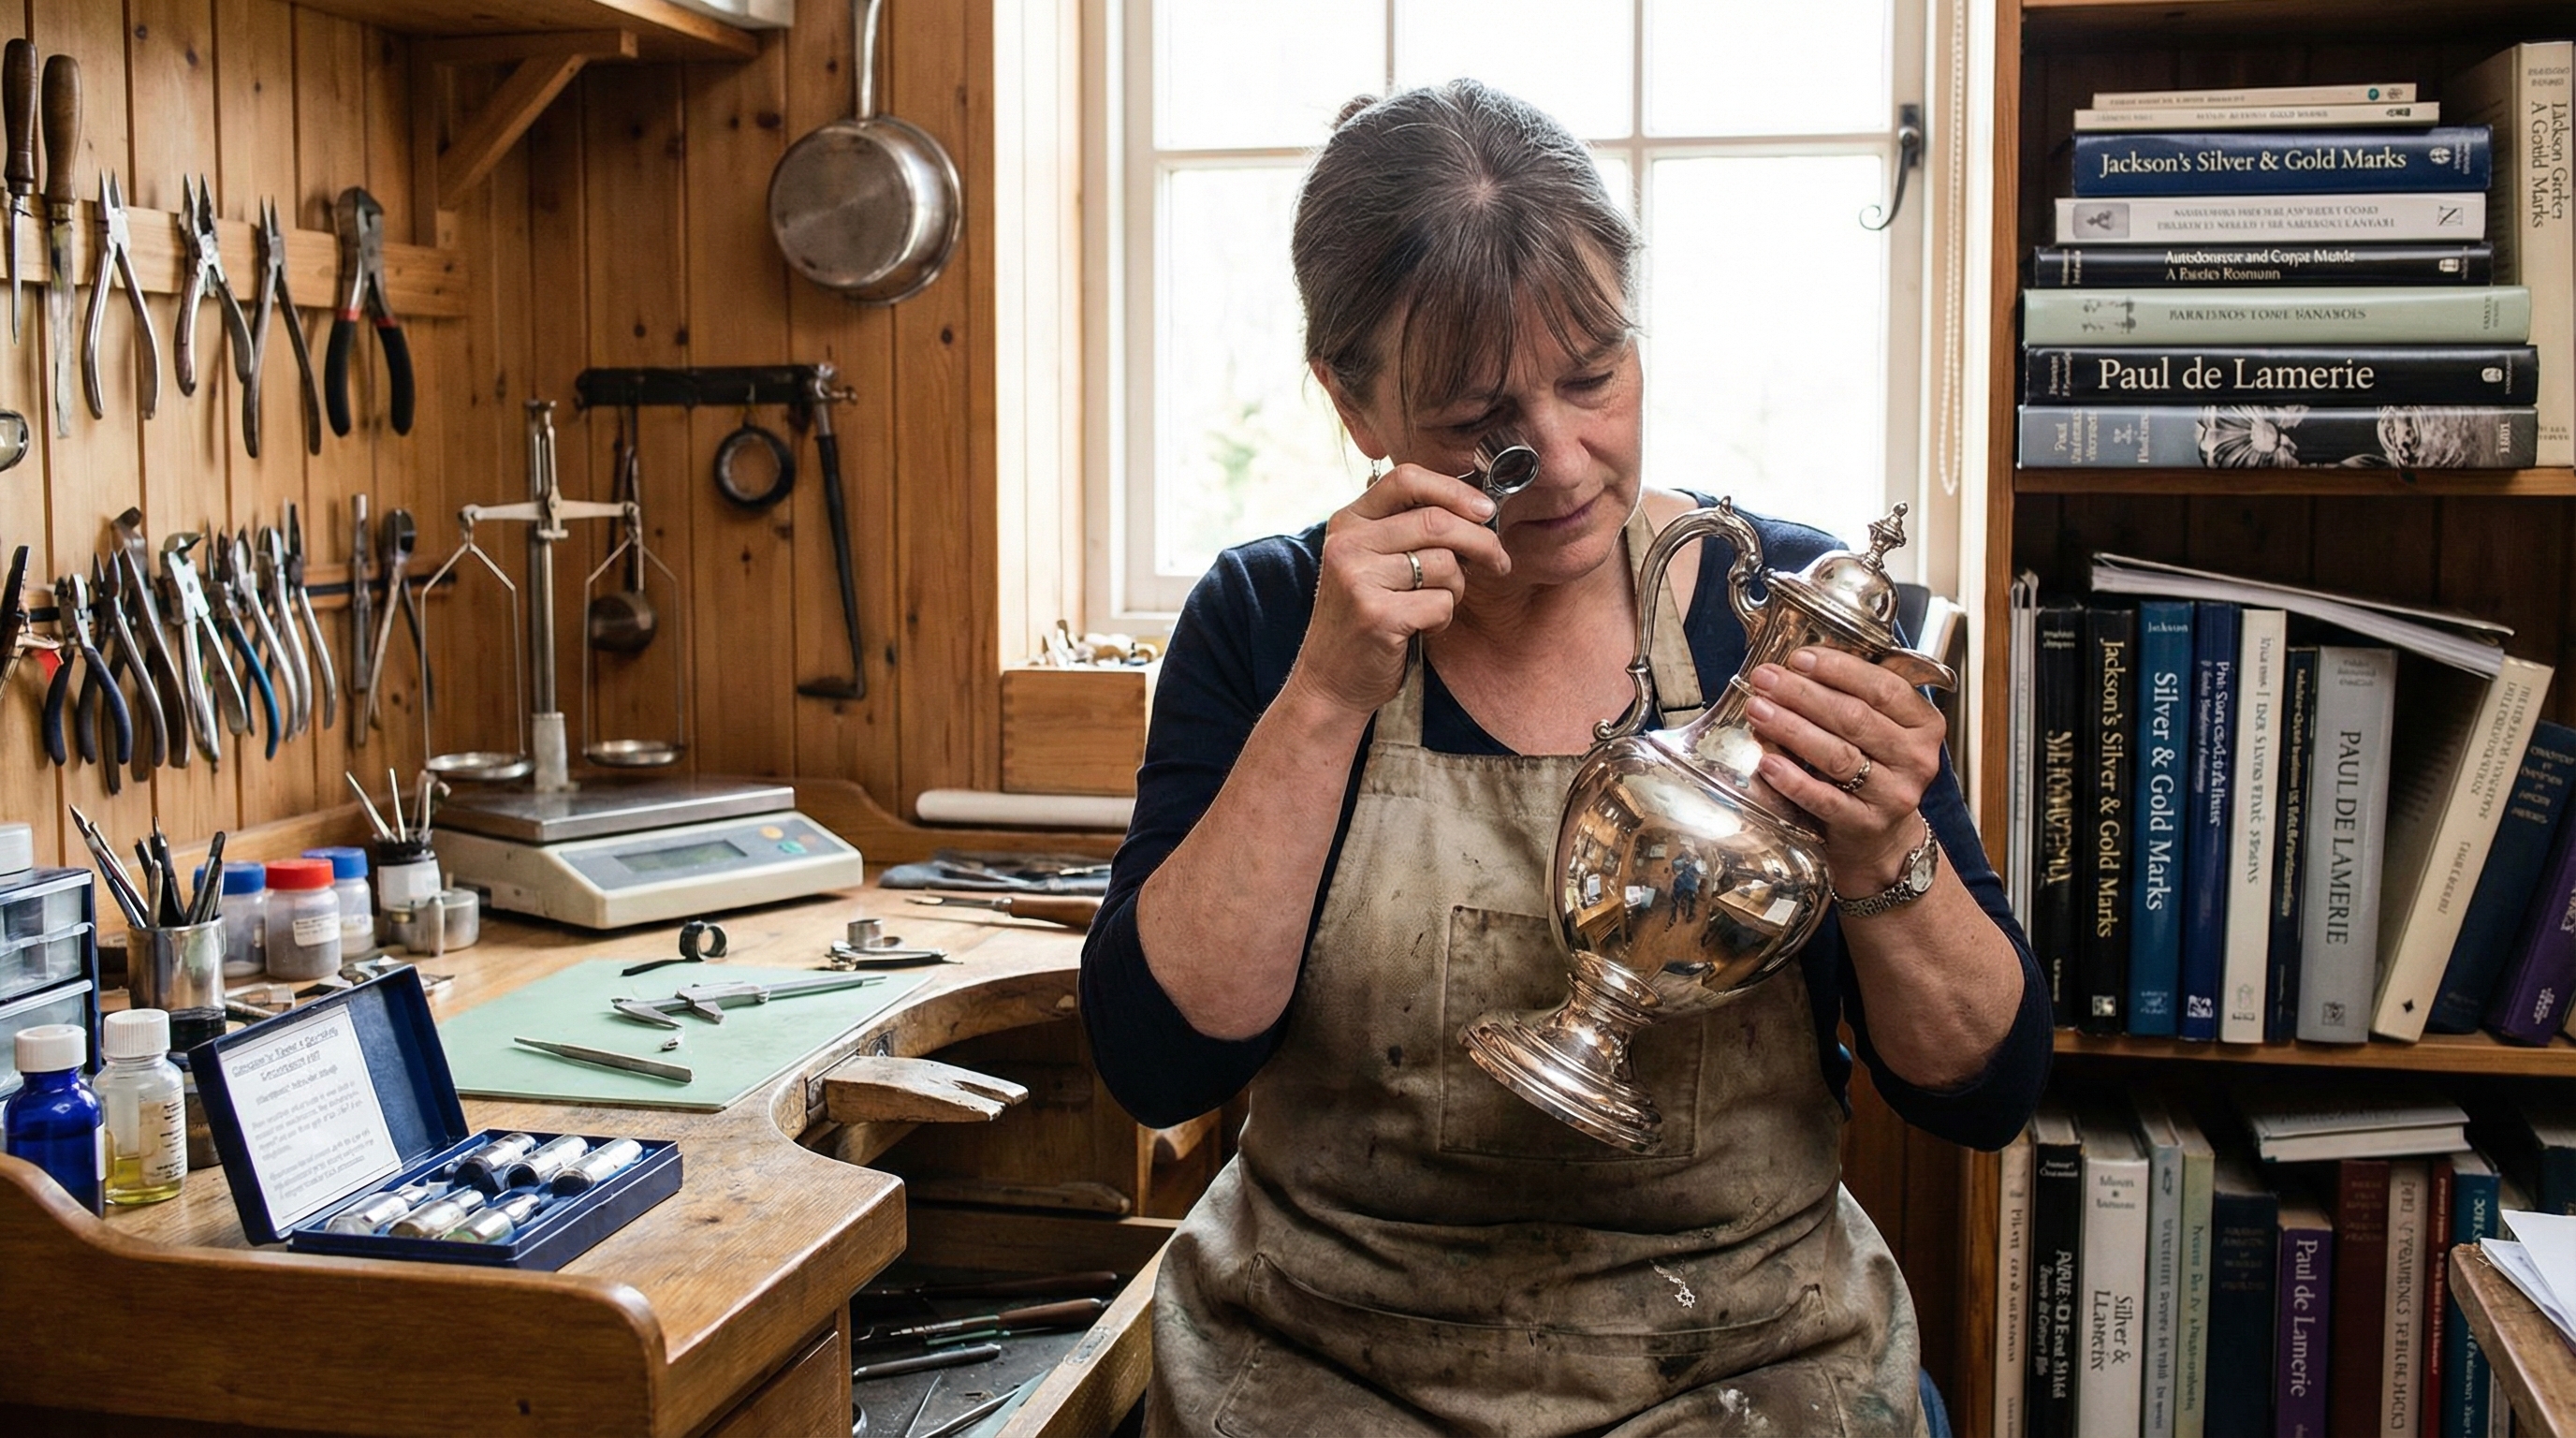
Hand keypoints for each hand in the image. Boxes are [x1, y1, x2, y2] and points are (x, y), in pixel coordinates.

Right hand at [1281, 463, 1510, 717]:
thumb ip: (1407, 531)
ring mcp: (1357, 579)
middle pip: (1436, 521)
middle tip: (1499, 562)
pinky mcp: (1376, 615)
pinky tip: (1422, 628)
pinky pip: (1441, 603)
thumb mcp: (1372, 562)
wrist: (1331, 681)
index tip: (1485, 511)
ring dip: (1456, 589)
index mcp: (1347, 522)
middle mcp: (1347, 544)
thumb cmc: (1365, 618)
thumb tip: (1478, 509)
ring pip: (1444, 564)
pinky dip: (1443, 619)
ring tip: (1435, 606)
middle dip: (1481, 542)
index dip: (1454, 490)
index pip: (1405, 478)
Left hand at [1742, 646, 1945, 892]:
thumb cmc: (1872, 768)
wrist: (1881, 837)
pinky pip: (1824, 799)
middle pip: (1854, 718)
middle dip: (1803, 694)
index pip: (1882, 688)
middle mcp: (1917, 757)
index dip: (1838, 669)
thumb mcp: (1878, 728)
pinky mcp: (1867, 824)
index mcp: (1924, 723)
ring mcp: (1895, 794)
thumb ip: (1850, 696)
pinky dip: (1793, 779)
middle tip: (1765, 679)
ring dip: (1792, 729)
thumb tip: (1794, 667)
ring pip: (1838, 755)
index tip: (1798, 658)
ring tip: (1758, 710)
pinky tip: (1767, 761)